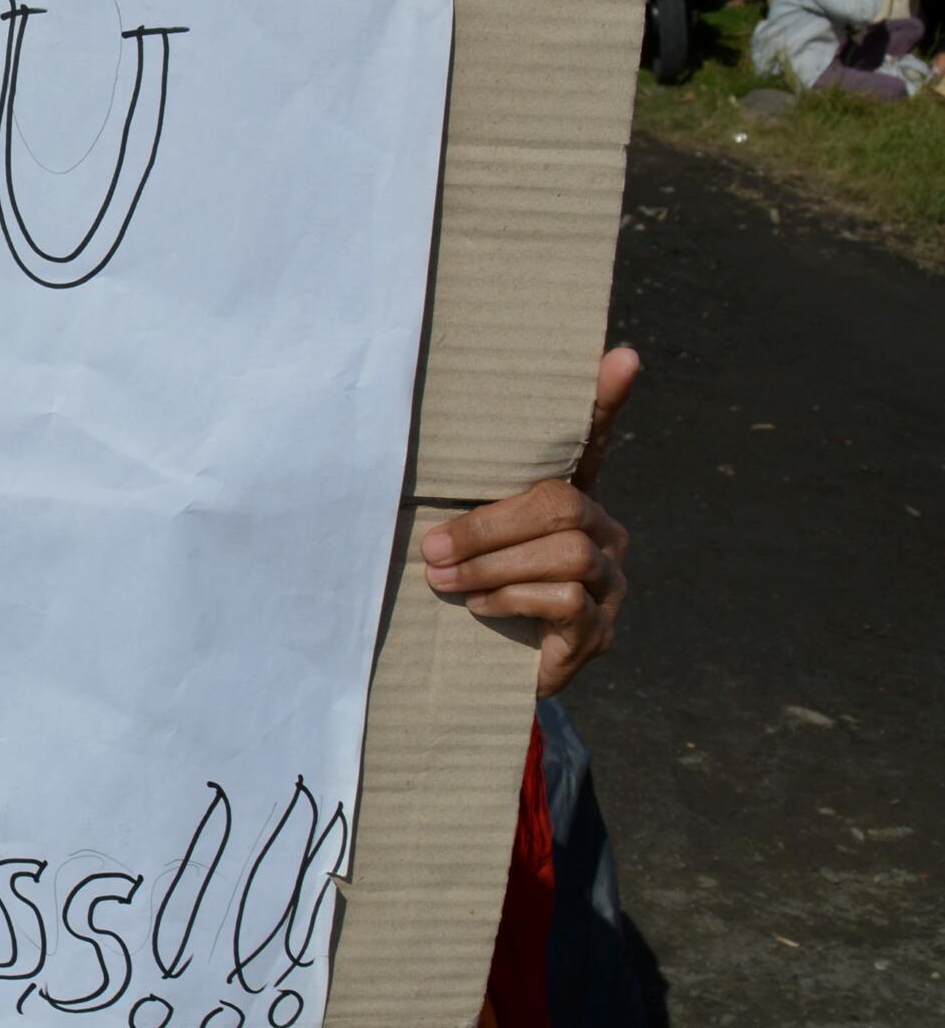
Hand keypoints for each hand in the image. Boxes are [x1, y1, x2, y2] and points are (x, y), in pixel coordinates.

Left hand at [420, 347, 639, 697]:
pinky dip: (514, 600)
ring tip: (444, 581)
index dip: (604, 400)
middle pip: (560, 506)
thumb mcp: (459, 540)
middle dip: (487, 527)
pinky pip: (566, 601)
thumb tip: (408, 479)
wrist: (483, 670)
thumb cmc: (467, 587)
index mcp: (569, 496)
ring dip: (492, 567)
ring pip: (565, 555)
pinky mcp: (601, 629)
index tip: (619, 357)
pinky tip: (480, 608)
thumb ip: (456, 501)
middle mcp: (603, 531)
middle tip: (432, 549)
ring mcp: (610, 581)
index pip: (593, 439)